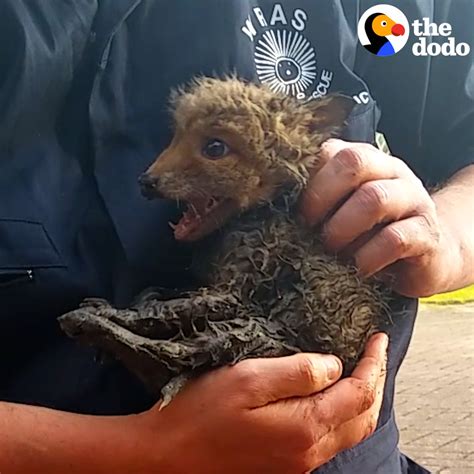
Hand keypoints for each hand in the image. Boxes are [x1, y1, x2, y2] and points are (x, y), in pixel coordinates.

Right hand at [137, 333, 387, 473]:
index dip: (373, 363)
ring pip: (349, 432)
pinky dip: (342, 415)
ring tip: (361, 371)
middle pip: (363, 418)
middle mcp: (309, 452)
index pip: (359, 393)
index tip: (377, 337)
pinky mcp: (285, 465)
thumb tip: (333, 365)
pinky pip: (329, 439)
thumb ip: (296, 372)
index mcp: (305, 427)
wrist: (170, 456)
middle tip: (373, 352)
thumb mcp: (247, 379)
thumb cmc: (202, 412)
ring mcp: (298, 463)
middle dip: (375, 382)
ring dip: (362, 400)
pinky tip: (331, 397)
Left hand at [300, 139, 448, 296]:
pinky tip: (357, 269)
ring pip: (374, 198)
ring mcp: (413, 199)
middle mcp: (391, 171)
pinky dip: (366, 257)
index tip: (292, 211)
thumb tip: (274, 209)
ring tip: (330, 251)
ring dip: (342, 229)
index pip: (330, 150)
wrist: (427, 254)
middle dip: (320, 198)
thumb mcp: (342, 212)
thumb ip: (319, 201)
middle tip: (308, 228)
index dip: (305, 180)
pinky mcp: (426, 233)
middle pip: (354, 162)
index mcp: (365, 161)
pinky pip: (394, 239)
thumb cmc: (371, 233)